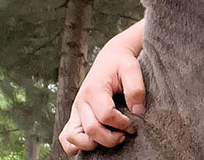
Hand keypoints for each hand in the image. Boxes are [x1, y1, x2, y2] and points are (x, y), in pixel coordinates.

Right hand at [58, 37, 144, 154]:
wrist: (110, 58)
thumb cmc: (120, 63)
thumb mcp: (132, 69)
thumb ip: (136, 89)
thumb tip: (138, 111)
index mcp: (95, 90)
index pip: (106, 115)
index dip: (122, 123)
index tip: (133, 123)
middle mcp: (81, 102)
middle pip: (91, 130)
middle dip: (111, 137)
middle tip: (126, 134)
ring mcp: (75, 111)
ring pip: (73, 138)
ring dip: (93, 144)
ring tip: (111, 137)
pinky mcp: (74, 117)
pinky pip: (66, 138)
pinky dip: (77, 145)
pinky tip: (96, 140)